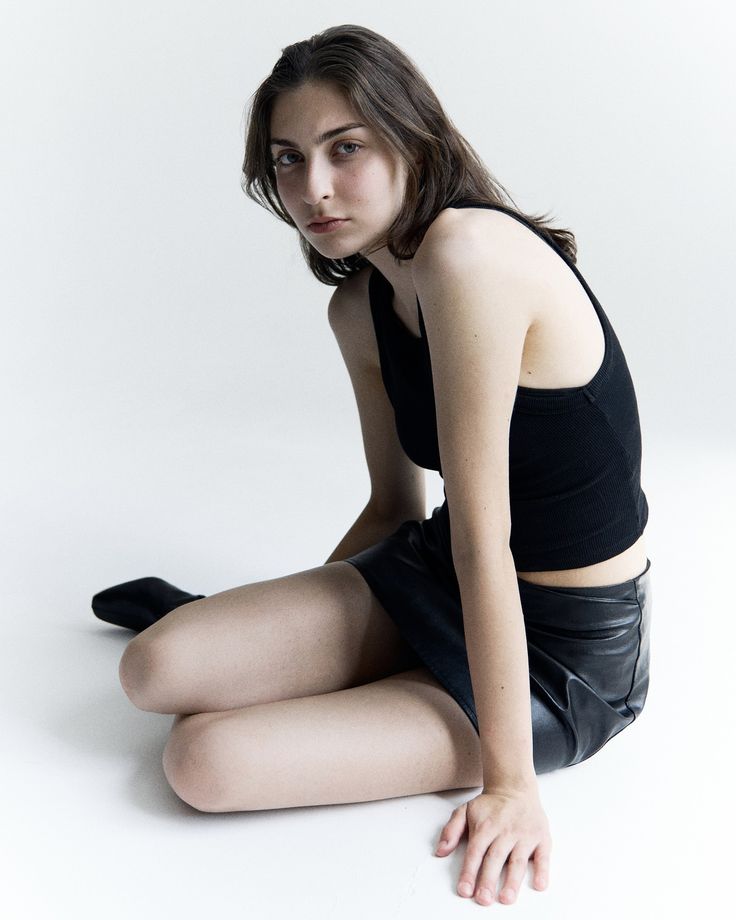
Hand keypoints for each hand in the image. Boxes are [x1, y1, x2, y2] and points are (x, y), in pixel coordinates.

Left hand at [434, 787, 550, 905]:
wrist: (515, 787)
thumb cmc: (489, 805)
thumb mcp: (465, 810)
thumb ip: (451, 830)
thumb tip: (440, 851)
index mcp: (485, 826)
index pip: (475, 852)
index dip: (469, 872)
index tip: (464, 890)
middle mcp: (505, 830)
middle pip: (495, 858)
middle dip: (488, 880)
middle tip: (483, 899)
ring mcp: (524, 834)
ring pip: (518, 860)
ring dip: (513, 881)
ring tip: (506, 898)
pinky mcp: (541, 837)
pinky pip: (543, 856)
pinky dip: (543, 871)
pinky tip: (539, 885)